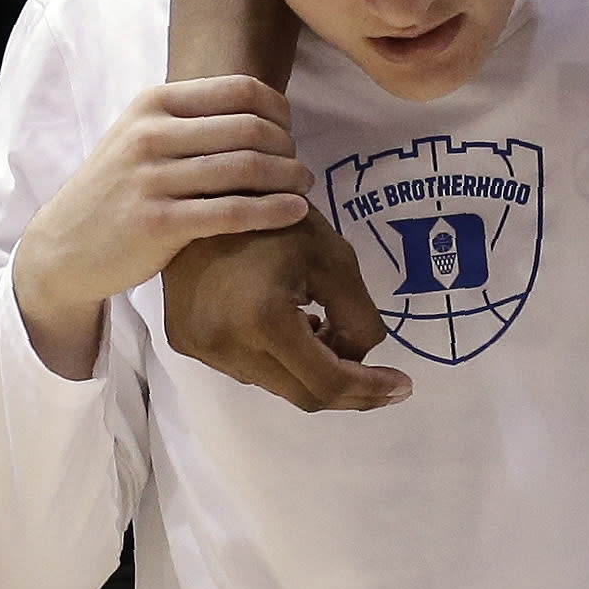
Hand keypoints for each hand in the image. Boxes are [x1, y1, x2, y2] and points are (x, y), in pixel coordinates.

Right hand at [12, 78, 316, 380]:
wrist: (65, 245)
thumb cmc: (117, 190)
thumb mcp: (140, 137)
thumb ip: (190, 120)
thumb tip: (261, 111)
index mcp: (152, 104)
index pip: (239, 90)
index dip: (278, 110)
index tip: (290, 131)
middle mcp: (150, 134)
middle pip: (250, 128)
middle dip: (287, 147)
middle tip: (300, 166)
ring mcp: (152, 178)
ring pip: (246, 168)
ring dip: (289, 178)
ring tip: (303, 187)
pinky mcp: (159, 223)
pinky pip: (234, 212)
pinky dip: (274, 211)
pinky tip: (295, 212)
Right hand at [159, 215, 409, 412]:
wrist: (207, 193)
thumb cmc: (277, 215)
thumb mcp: (335, 259)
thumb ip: (360, 319)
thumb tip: (360, 360)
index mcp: (263, 320)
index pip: (326, 383)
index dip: (370, 390)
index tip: (403, 387)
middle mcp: (226, 345)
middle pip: (302, 395)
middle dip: (348, 389)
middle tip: (381, 378)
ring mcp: (201, 347)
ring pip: (275, 385)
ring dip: (311, 372)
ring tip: (328, 333)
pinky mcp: (186, 341)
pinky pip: (247, 368)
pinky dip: (280, 360)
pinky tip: (293, 327)